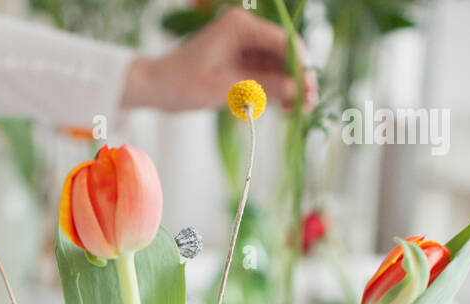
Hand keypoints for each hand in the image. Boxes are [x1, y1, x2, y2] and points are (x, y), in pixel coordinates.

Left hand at [122, 9, 316, 114]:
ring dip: (288, 86)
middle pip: (283, 52)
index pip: (282, 41)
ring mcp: (244, 45)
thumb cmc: (184, 84)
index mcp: (240, 26)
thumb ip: (262, 87)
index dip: (300, 65)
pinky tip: (285, 107)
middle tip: (309, 102)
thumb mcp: (225, 89)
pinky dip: (275, 90)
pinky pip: (266, 74)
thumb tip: (295, 90)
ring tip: (299, 110)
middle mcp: (246, 30)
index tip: (309, 88)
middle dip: (298, 77)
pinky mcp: (241, 61)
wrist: (160, 87)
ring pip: (277, 64)